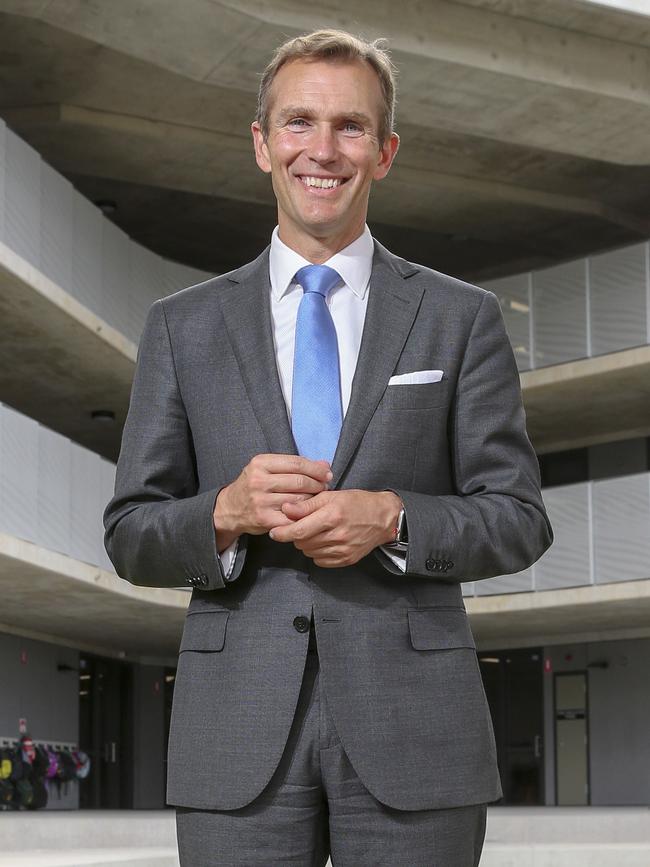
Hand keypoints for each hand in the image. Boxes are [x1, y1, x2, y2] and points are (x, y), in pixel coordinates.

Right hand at [213, 454, 331, 550]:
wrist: (230, 508)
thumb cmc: (254, 485)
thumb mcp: (267, 468)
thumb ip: (294, 465)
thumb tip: (324, 464)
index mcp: (260, 463)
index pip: (296, 463)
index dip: (316, 469)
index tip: (327, 474)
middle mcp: (259, 481)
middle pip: (299, 481)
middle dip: (317, 484)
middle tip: (324, 487)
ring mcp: (261, 501)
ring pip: (299, 499)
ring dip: (313, 500)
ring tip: (317, 499)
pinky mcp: (264, 519)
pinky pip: (293, 517)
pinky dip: (304, 515)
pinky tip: (308, 513)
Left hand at [269, 490, 401, 566]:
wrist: (383, 518)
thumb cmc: (356, 503)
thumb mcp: (331, 496)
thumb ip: (307, 504)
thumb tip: (285, 509)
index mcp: (331, 516)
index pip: (298, 531)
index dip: (282, 532)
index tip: (274, 531)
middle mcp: (337, 535)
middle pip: (302, 543)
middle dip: (296, 535)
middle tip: (301, 525)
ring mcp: (342, 550)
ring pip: (309, 552)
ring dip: (306, 543)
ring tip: (315, 531)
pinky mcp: (346, 560)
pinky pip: (320, 561)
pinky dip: (317, 552)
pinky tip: (324, 541)